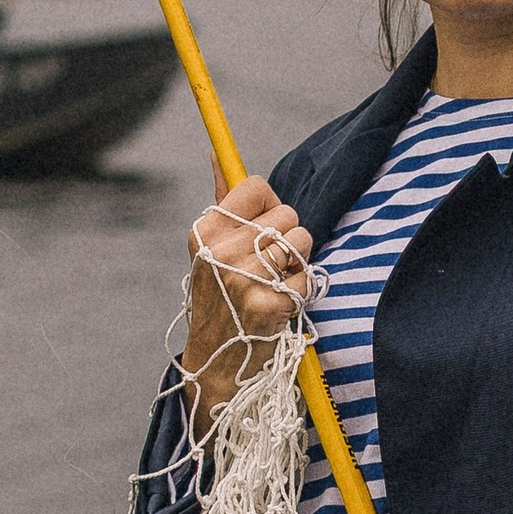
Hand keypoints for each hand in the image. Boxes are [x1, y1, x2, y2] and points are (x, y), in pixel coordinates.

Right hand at [182, 176, 313, 427]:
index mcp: (205, 230)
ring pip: (302, 241)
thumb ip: (222, 199)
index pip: (257, 186)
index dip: (270, 206)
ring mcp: (243, 278)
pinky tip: (280, 303)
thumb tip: (218, 152)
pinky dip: (301, 289)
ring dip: (297, 262)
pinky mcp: (267, 304)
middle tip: (270, 264)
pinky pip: (307, 276)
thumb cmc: (220, 295)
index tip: (263, 228)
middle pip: (287, 214)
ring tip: (275, 282)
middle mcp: (220, 251)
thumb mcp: (211, 247)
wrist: (217, 361)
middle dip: (288, 237)